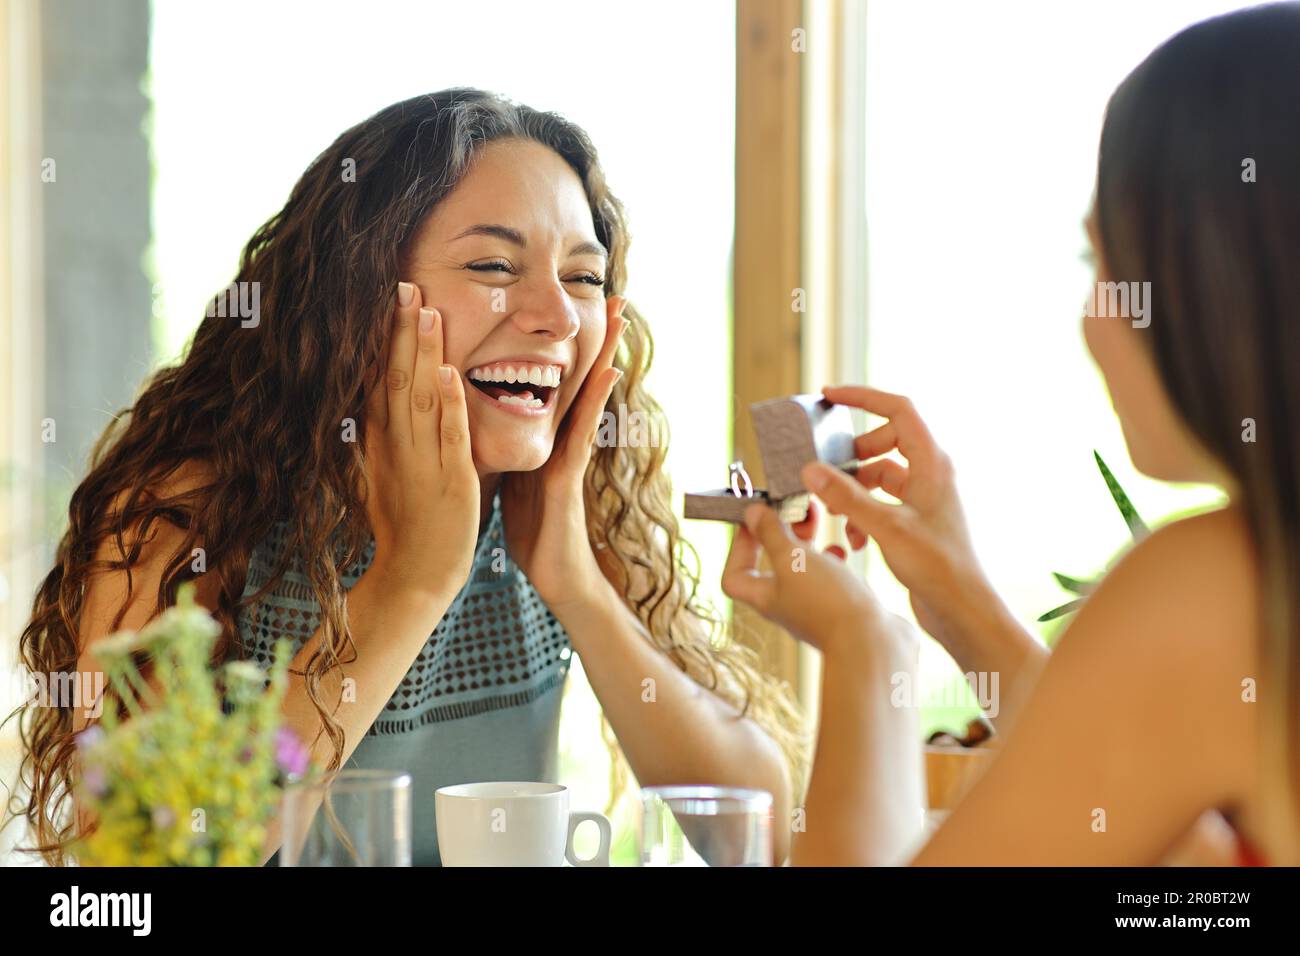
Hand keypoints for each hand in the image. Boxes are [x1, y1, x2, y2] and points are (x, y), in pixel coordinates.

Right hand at [361, 282, 479, 599]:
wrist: (416, 577)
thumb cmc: (405, 526)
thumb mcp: (384, 473)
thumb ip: (380, 435)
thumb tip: (369, 400)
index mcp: (384, 442)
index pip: (380, 379)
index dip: (383, 339)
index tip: (386, 298)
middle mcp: (399, 446)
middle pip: (397, 378)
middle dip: (401, 332)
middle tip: (405, 285)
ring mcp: (424, 463)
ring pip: (423, 399)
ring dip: (425, 355)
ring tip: (428, 312)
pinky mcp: (453, 483)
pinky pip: (451, 438)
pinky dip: (452, 406)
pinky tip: (455, 373)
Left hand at [501, 296, 626, 612]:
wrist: (552, 576)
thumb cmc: (534, 531)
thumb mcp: (519, 480)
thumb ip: (516, 451)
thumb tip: (497, 428)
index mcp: (547, 437)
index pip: (559, 382)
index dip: (568, 346)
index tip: (575, 307)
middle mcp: (564, 440)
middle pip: (581, 379)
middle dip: (599, 339)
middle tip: (617, 296)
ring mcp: (571, 456)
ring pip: (588, 397)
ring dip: (604, 355)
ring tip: (619, 318)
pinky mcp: (569, 477)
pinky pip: (581, 432)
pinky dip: (594, 401)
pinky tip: (605, 374)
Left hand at [722, 499, 911, 664]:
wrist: (873, 644)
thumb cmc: (827, 602)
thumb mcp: (792, 558)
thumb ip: (771, 534)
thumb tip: (752, 514)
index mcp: (765, 597)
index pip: (734, 576)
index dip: (739, 547)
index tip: (755, 522)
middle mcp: (787, 605)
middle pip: (773, 566)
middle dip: (782, 535)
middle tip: (798, 513)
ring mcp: (816, 608)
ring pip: (804, 569)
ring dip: (809, 543)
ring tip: (821, 523)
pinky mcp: (842, 606)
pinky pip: (832, 577)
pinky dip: (835, 559)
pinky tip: (846, 548)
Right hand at [801, 385, 998, 654]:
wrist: (962, 609)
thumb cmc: (937, 567)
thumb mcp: (886, 527)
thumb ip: (847, 497)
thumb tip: (811, 470)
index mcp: (933, 462)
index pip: (898, 409)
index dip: (863, 397)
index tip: (829, 396)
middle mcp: (932, 474)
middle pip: (886, 440)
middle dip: (854, 454)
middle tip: (828, 468)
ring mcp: (924, 497)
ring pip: (882, 474)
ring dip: (855, 490)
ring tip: (836, 513)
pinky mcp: (916, 521)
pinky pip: (883, 501)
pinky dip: (864, 512)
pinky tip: (854, 540)